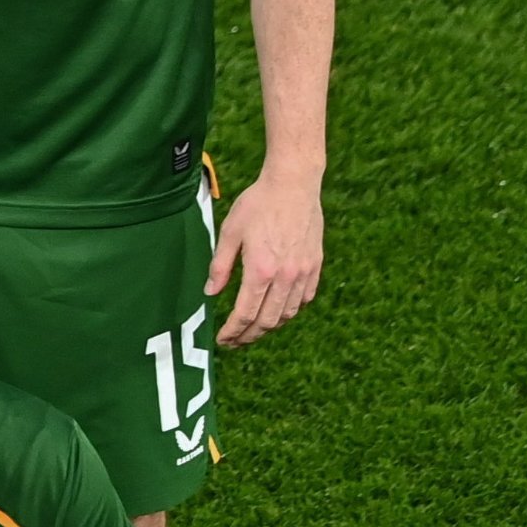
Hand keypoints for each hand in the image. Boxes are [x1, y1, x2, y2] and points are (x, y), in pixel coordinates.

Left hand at [209, 167, 323, 343]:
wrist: (294, 184)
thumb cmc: (258, 204)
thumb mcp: (230, 232)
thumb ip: (220, 267)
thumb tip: (210, 293)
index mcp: (261, 269)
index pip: (246, 314)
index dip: (233, 331)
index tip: (223, 340)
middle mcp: (285, 276)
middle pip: (268, 320)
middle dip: (250, 336)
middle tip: (235, 342)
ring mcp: (304, 271)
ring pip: (288, 313)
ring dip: (270, 326)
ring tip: (253, 330)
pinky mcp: (315, 265)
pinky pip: (304, 298)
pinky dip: (290, 310)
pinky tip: (277, 311)